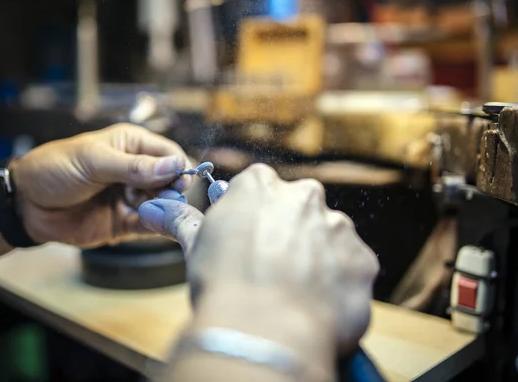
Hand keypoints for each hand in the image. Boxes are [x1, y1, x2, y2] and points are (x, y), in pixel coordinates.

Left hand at [12, 123, 191, 246]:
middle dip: (172, 191)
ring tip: (149, 210)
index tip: (178, 182)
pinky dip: (156, 227)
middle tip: (162, 199)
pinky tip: (154, 225)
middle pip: (172, 181)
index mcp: (132, 145)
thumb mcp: (93, 161)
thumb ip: (134, 167)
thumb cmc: (54, 169)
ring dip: (163, 209)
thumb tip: (174, 167)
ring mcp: (132, 197)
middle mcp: (138, 171)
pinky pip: (150, 226)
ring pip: (164, 205)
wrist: (24, 204)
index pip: (170, 154)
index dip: (178, 167)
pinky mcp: (125, 223)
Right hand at [138, 163, 378, 356]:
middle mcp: (304, 196)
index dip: (252, 220)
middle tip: (270, 270)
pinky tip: (315, 304)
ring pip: (326, 240)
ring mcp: (339, 227)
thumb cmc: (224, 287)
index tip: (247, 243)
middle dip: (287, 236)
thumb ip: (183, 220)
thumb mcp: (197, 247)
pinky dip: (336, 284)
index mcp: (261, 186)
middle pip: (297, 212)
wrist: (264, 331)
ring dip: (315, 260)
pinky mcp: (362, 260)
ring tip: (292, 293)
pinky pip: (350, 268)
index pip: (260, 191)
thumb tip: (154, 208)